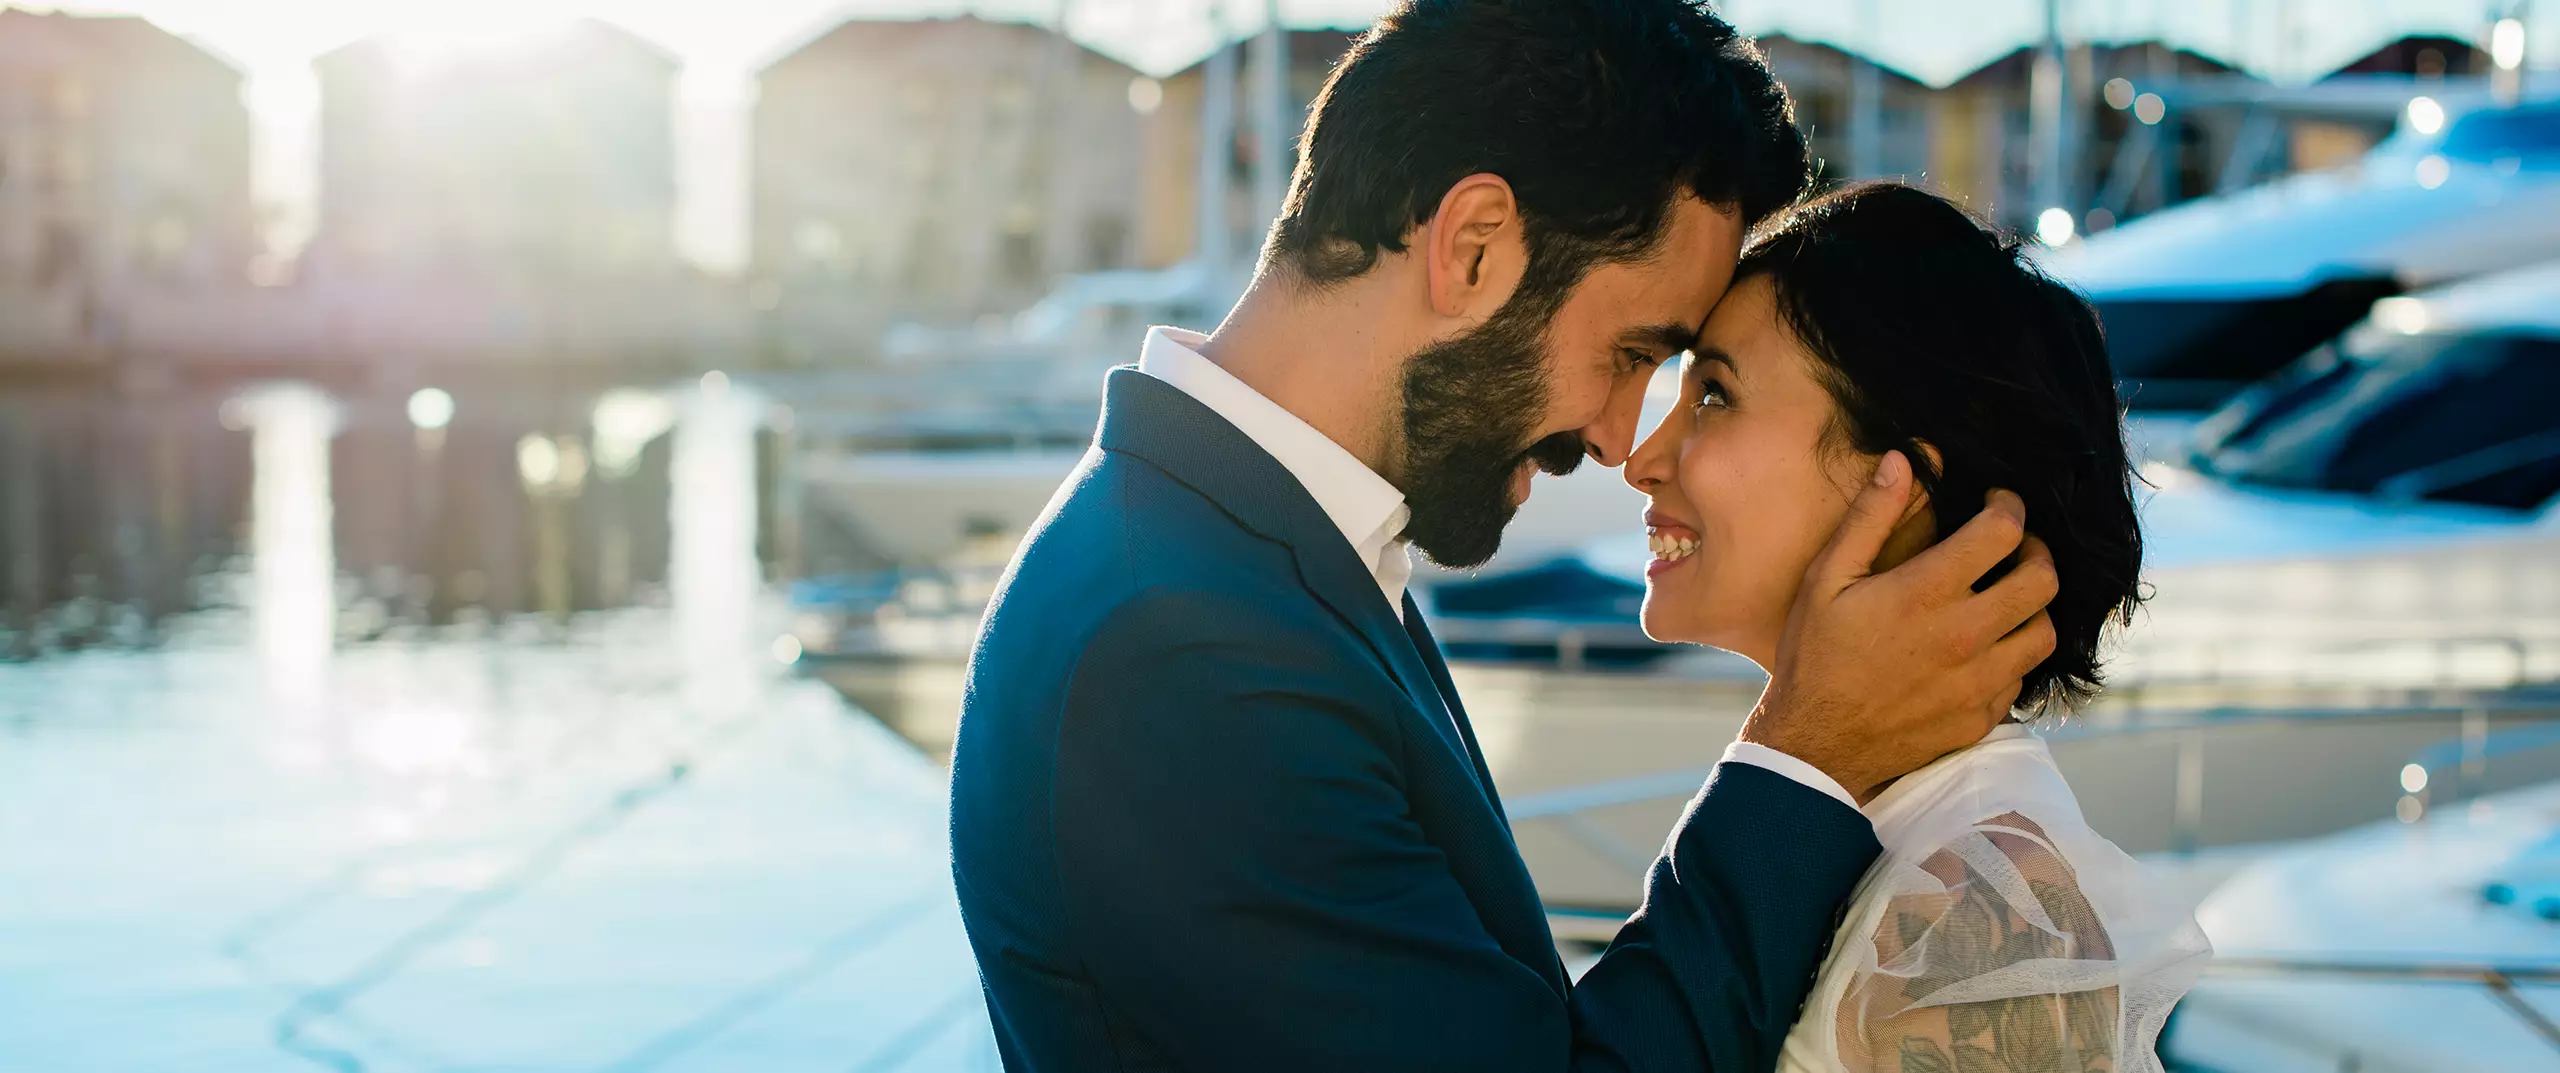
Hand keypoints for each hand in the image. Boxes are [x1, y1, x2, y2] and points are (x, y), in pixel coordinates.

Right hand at [1739, 450, 2058, 802]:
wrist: (1814, 745)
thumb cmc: (1815, 655)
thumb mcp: (1826, 578)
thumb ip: (1870, 517)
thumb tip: (1903, 461)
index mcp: (1926, 593)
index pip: (2003, 532)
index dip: (2008, 506)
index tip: (1996, 504)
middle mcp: (1964, 635)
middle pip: (2043, 579)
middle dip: (2036, 551)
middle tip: (2013, 548)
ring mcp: (1979, 682)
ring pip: (2045, 630)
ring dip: (2032, 605)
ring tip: (2005, 597)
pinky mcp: (1982, 717)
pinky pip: (2022, 675)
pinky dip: (2013, 653)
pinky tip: (1984, 646)